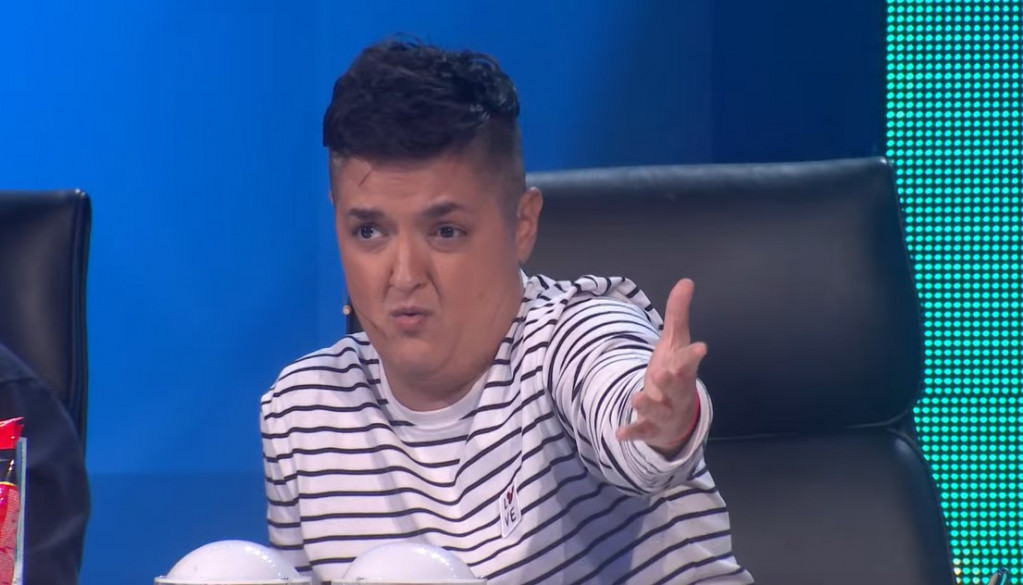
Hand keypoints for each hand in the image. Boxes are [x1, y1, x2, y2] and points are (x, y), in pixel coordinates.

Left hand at [616, 278, 704, 455]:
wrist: (678, 418)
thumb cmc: (676, 373)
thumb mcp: (674, 343)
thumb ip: (678, 314)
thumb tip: (686, 281)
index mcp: (683, 370)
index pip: (690, 361)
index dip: (693, 355)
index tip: (701, 347)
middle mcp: (677, 392)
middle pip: (677, 387)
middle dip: (671, 381)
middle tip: (662, 373)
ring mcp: (665, 412)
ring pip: (659, 410)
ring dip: (648, 405)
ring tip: (636, 398)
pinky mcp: (651, 428)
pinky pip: (642, 431)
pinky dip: (632, 433)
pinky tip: (619, 433)